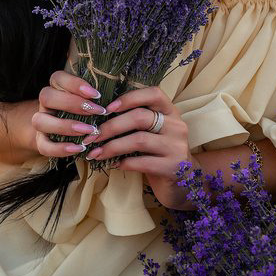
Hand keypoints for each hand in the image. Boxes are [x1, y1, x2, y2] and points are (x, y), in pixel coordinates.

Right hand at [31, 69, 108, 157]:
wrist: (64, 132)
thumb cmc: (86, 111)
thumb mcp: (90, 100)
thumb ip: (95, 97)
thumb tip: (115, 99)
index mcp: (56, 88)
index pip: (57, 77)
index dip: (75, 84)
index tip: (96, 94)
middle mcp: (45, 103)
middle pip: (46, 96)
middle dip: (72, 104)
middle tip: (97, 112)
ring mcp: (41, 122)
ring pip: (39, 121)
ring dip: (65, 126)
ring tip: (88, 130)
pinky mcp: (40, 142)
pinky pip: (43, 146)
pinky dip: (60, 148)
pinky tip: (79, 148)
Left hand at [83, 85, 191, 210]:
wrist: (183, 182)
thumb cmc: (159, 152)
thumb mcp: (153, 131)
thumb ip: (136, 121)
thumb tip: (100, 116)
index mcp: (170, 111)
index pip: (153, 94)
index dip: (129, 98)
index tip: (108, 108)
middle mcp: (177, 125)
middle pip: (140, 117)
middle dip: (111, 126)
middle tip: (92, 135)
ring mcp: (176, 146)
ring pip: (138, 140)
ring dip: (112, 146)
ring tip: (96, 152)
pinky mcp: (172, 167)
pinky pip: (142, 162)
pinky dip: (123, 163)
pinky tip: (113, 164)